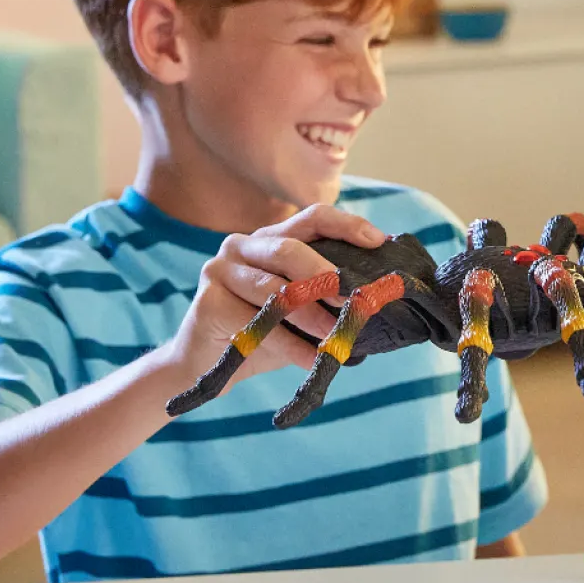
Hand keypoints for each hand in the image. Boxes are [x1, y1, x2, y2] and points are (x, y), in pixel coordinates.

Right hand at [166, 204, 388, 386]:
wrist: (204, 364)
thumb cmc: (261, 331)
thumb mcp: (299, 309)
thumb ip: (326, 297)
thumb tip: (379, 299)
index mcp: (270, 238)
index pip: (311, 218)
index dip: (345, 225)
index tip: (378, 241)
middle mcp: (243, 245)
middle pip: (289, 249)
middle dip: (326, 275)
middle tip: (353, 299)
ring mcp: (221, 269)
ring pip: (274, 290)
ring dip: (311, 316)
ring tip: (337, 338)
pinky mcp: (207, 301)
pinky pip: (257, 324)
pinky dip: (290, 345)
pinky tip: (312, 359)